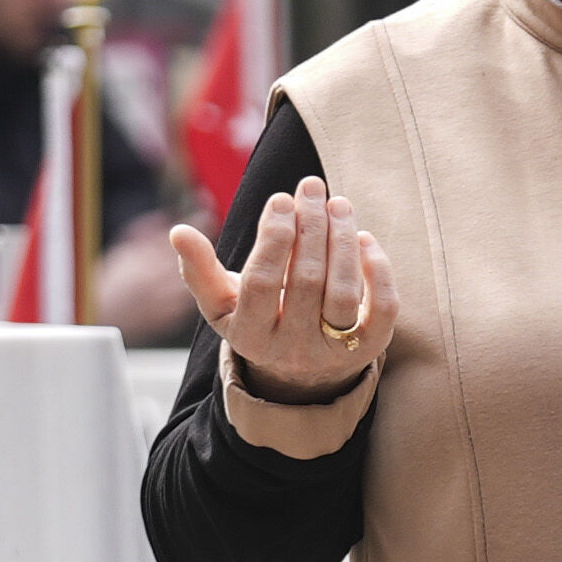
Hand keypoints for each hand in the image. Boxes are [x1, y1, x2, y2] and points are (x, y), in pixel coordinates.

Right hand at [168, 182, 399, 440]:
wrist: (298, 374)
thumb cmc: (257, 320)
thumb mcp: (222, 304)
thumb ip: (199, 270)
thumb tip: (178, 232)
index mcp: (250, 336)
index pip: (262, 282)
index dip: (273, 237)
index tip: (281, 199)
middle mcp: (291, 349)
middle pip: (306, 280)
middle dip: (311, 226)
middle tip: (312, 188)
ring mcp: (332, 351)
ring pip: (343, 291)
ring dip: (342, 240)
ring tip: (338, 203)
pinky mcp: (369, 349)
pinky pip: (383, 310)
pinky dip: (378, 271)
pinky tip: (364, 238)